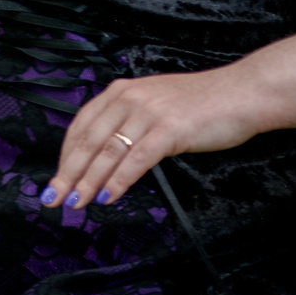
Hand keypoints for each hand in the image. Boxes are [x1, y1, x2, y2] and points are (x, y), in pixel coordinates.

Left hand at [42, 65, 273, 212]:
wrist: (242, 93)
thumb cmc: (200, 104)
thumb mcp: (154, 103)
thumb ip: (129, 120)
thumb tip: (106, 152)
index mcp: (120, 91)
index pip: (81, 126)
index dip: (66, 156)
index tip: (56, 179)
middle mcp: (128, 99)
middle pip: (88, 141)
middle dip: (68, 174)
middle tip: (53, 198)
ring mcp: (148, 113)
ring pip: (108, 153)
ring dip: (88, 182)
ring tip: (76, 202)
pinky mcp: (169, 130)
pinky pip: (136, 159)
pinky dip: (119, 181)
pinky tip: (108, 197)